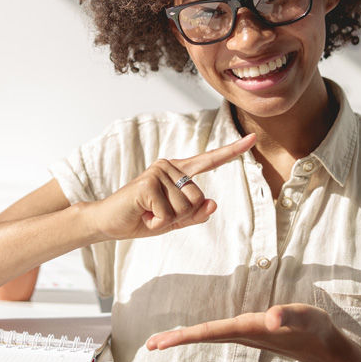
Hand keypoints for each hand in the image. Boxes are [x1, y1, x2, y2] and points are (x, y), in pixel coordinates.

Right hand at [91, 133, 254, 240]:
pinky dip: (156, 223)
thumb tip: (213, 204)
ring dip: (166, 220)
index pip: (209, 160)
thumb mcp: (174, 221)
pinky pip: (168, 214)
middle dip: (180, 216)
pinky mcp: (147, 184)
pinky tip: (142, 215)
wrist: (108, 223)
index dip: (232, 151)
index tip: (252, 139)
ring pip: (185, 208)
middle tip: (156, 214)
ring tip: (148, 213)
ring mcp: (158, 172)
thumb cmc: (141, 218)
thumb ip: (195, 215)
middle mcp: (169, 167)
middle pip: (198, 199)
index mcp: (178, 172)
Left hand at [146, 303, 349, 361]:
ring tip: (163, 340)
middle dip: (177, 340)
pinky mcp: (251, 333)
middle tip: (150, 344)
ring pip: (210, 336)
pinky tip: (194, 335)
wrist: (326, 348)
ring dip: (186, 337)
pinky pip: (219, 334)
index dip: (186, 335)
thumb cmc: (316, 330)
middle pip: (204, 337)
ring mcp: (246, 336)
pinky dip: (201, 334)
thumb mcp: (306, 319)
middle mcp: (244, 334)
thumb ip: (289, 317)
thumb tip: (271, 319)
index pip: (211, 332)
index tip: (162, 342)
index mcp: (251, 329)